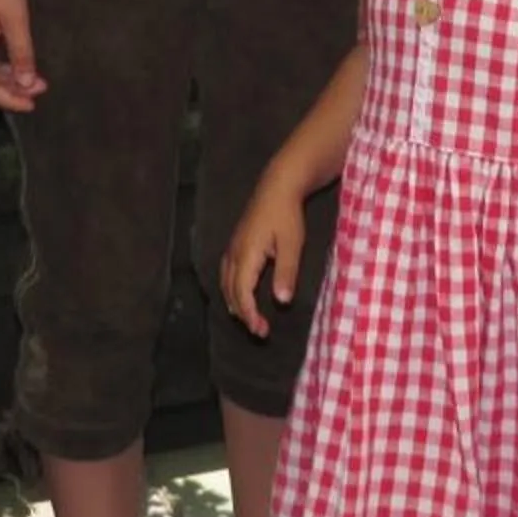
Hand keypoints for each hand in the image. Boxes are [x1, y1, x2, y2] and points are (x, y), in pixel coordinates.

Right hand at [0, 0, 44, 110]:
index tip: (34, 103)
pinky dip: (0, 65)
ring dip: (7, 77)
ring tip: (33, 76)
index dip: (11, 101)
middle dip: (11, 91)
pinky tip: (18, 59)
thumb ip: (21, 53)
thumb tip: (26, 84)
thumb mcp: (15, 18)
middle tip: (39, 89)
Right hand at [220, 175, 309, 338]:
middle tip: (260, 331)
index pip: (242, 293)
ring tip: (248, 318)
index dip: (249, 314)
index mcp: (246, 254)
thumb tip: (281, 301)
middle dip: (243, 313)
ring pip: (225, 282)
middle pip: (230, 291)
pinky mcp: (235, 242)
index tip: (261, 331)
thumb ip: (286, 272)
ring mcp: (232, 247)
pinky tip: (240, 293)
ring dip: (235, 302)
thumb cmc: (287, 214)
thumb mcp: (292, 244)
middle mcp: (234, 253)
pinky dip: (231, 289)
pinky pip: (226, 273)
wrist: (278, 184)